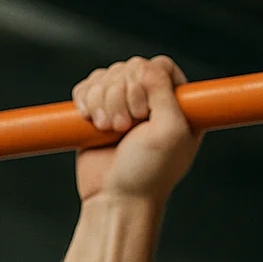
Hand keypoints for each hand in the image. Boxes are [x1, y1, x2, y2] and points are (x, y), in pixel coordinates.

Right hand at [73, 56, 202, 204]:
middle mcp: (152, 100)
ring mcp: (124, 103)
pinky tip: (93, 124)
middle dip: (121, 97)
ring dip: (103, 102)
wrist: (116, 197)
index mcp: (178, 103)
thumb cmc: (149, 170)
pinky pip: (85, 87)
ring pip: (105, 76)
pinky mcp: (97, 110)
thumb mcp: (169, 131)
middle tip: (127, 129)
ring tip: (111, 131)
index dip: (146, 82)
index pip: (160, 65)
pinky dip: (85, 102)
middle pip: (128, 67)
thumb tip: (146, 65)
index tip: (146, 112)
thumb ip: (164, 93)